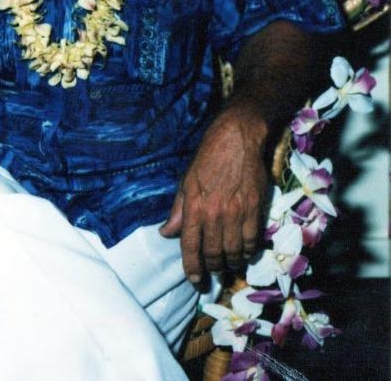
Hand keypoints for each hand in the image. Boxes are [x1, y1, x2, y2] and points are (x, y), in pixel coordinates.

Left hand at [159, 102, 269, 284]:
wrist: (236, 141)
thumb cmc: (207, 160)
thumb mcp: (185, 183)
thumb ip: (178, 212)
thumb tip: (166, 233)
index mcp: (193, 207)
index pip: (190, 246)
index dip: (192, 268)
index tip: (195, 280)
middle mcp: (214, 214)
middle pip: (214, 253)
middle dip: (212, 268)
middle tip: (213, 273)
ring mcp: (236, 213)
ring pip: (234, 251)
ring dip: (231, 263)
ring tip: (228, 265)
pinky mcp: (255, 210)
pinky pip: (252, 241)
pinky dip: (248, 252)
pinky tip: (245, 253)